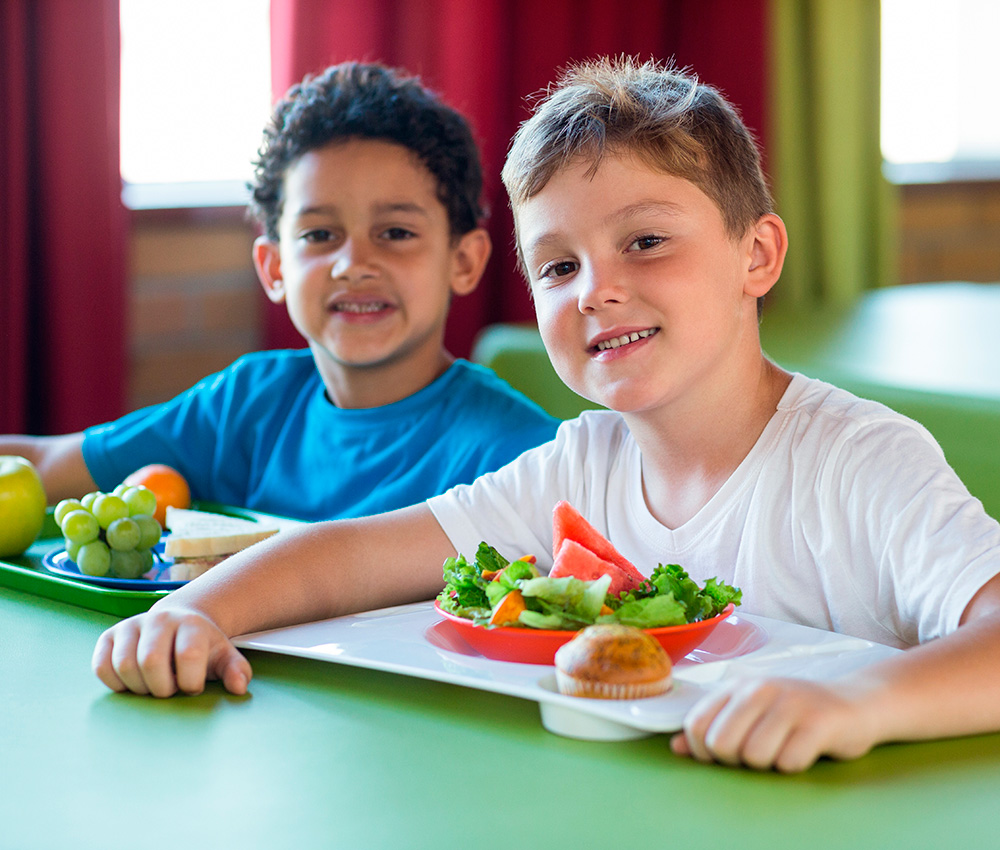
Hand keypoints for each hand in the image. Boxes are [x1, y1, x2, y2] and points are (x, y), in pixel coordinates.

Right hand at [92, 608, 251, 697]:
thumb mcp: (223, 656)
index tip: (193, 686)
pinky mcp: (109, 636)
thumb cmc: (201, 647)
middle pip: (151, 661)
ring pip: (124, 665)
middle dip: (161, 688)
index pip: (188, 655)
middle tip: (170, 689)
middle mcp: (159, 619)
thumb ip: (236, 670)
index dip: (191, 681)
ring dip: (139, 688)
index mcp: (191, 624)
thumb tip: (239, 687)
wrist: (179, 624)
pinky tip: (133, 683)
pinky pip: (102, 667)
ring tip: (153, 685)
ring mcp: (131, 625)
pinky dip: (116, 683)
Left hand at [670, 677, 877, 772]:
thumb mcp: (751, 713)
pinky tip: (804, 751)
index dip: (703, 750)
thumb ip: (713, 727)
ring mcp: (790, 703)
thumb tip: (676, 747)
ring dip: (768, 765)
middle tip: (758, 754)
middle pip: (721, 743)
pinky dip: (794, 766)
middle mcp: (760, 689)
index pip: (696, 725)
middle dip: (735, 761)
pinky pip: (789, 762)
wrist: (856, 703)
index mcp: (738, 686)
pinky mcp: (819, 722)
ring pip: (754, 756)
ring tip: (783, 749)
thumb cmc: (796, 714)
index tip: (724, 755)